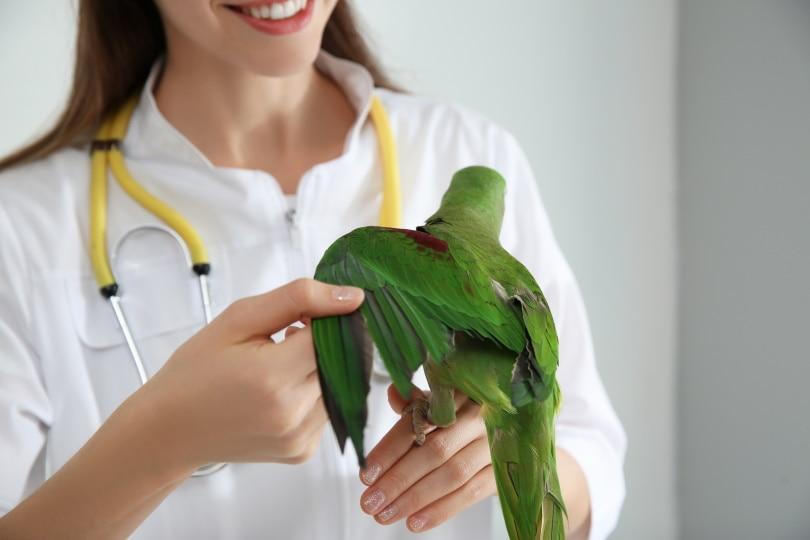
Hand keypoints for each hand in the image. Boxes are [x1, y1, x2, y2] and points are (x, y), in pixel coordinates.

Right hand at [133, 278, 364, 473]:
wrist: (169, 429)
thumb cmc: (196, 371)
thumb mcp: (238, 319)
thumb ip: (298, 299)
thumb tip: (352, 296)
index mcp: (274, 377)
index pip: (332, 334)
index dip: (322, 318)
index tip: (301, 315)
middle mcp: (292, 413)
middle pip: (340, 362)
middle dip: (322, 343)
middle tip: (287, 337)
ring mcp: (299, 437)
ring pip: (339, 386)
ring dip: (320, 369)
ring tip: (279, 364)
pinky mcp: (302, 451)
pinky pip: (327, 411)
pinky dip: (313, 394)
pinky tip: (281, 389)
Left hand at [358, 385, 496, 532]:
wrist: (515, 424)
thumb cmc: (468, 414)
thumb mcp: (443, 401)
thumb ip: (417, 402)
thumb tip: (393, 392)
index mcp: (458, 394)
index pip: (418, 422)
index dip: (391, 449)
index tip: (367, 473)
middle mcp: (479, 417)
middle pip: (434, 451)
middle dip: (398, 480)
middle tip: (370, 502)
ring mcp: (495, 444)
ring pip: (452, 474)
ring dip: (415, 498)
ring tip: (387, 514)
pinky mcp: (504, 471)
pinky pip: (472, 492)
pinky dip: (442, 509)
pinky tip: (416, 521)